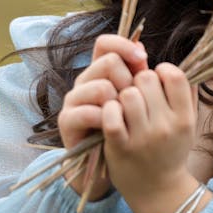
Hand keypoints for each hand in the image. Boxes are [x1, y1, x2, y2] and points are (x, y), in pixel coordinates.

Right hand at [58, 34, 148, 199]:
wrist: (117, 169)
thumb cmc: (134, 130)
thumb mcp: (144, 101)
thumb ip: (145, 76)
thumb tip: (144, 49)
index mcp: (103, 71)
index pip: (105, 43)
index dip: (125, 45)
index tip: (144, 59)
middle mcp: (86, 80)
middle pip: (109, 61)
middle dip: (130, 82)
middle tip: (140, 103)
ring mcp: (74, 99)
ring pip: (101, 86)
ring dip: (120, 103)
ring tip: (129, 118)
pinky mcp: (67, 121)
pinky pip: (90, 112)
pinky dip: (108, 120)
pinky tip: (117, 129)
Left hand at [102, 63, 201, 212]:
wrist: (158, 192)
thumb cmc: (172, 150)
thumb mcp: (189, 124)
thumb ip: (188, 94)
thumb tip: (187, 63)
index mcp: (184, 118)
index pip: (174, 75)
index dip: (162, 71)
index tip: (157, 81)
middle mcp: (166, 126)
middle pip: (146, 79)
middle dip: (140, 81)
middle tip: (139, 93)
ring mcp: (142, 137)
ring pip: (128, 93)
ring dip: (123, 95)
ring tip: (126, 105)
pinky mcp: (119, 146)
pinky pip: (111, 114)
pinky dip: (109, 109)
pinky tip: (113, 115)